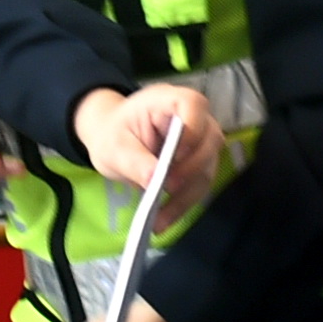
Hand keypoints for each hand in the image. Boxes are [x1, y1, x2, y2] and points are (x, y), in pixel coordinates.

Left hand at [72, 84, 220, 214]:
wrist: (112, 142)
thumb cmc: (113, 135)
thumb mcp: (114, 147)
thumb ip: (134, 161)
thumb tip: (154, 180)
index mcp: (170, 100)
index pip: (194, 106)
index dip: (191, 131)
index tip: (173, 157)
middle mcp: (194, 118)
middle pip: (209, 142)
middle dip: (190, 170)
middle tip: (165, 190)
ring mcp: (200, 142)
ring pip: (207, 169)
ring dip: (186, 197)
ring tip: (159, 221)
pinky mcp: (200, 165)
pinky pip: (199, 186)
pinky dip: (183, 205)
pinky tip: (163, 221)